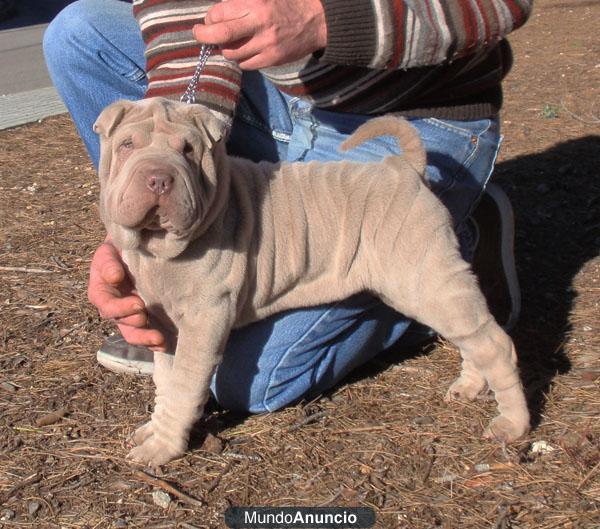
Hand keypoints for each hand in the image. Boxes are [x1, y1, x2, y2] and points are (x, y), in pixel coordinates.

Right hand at [87, 238, 165, 350]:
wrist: (136, 249)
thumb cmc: (120, 248)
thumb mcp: (110, 250)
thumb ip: (108, 263)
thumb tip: (114, 277)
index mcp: (100, 291)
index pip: (106, 304)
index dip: (120, 308)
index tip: (138, 304)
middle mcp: (112, 306)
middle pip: (120, 321)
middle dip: (134, 324)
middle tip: (146, 318)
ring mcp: (127, 314)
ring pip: (132, 332)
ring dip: (144, 337)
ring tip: (159, 339)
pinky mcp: (143, 318)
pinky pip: (145, 333)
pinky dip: (153, 342)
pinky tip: (164, 344)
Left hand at [193, 0, 326, 69]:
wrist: (315, 21)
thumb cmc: (286, 5)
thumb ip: (241, 3)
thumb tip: (216, 15)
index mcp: (255, 3)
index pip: (219, 13)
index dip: (210, 18)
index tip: (209, 20)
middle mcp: (259, 24)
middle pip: (221, 34)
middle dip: (204, 36)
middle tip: (199, 35)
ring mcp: (265, 44)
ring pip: (232, 53)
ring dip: (226, 49)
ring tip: (232, 42)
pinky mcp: (271, 59)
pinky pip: (246, 64)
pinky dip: (241, 59)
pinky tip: (246, 51)